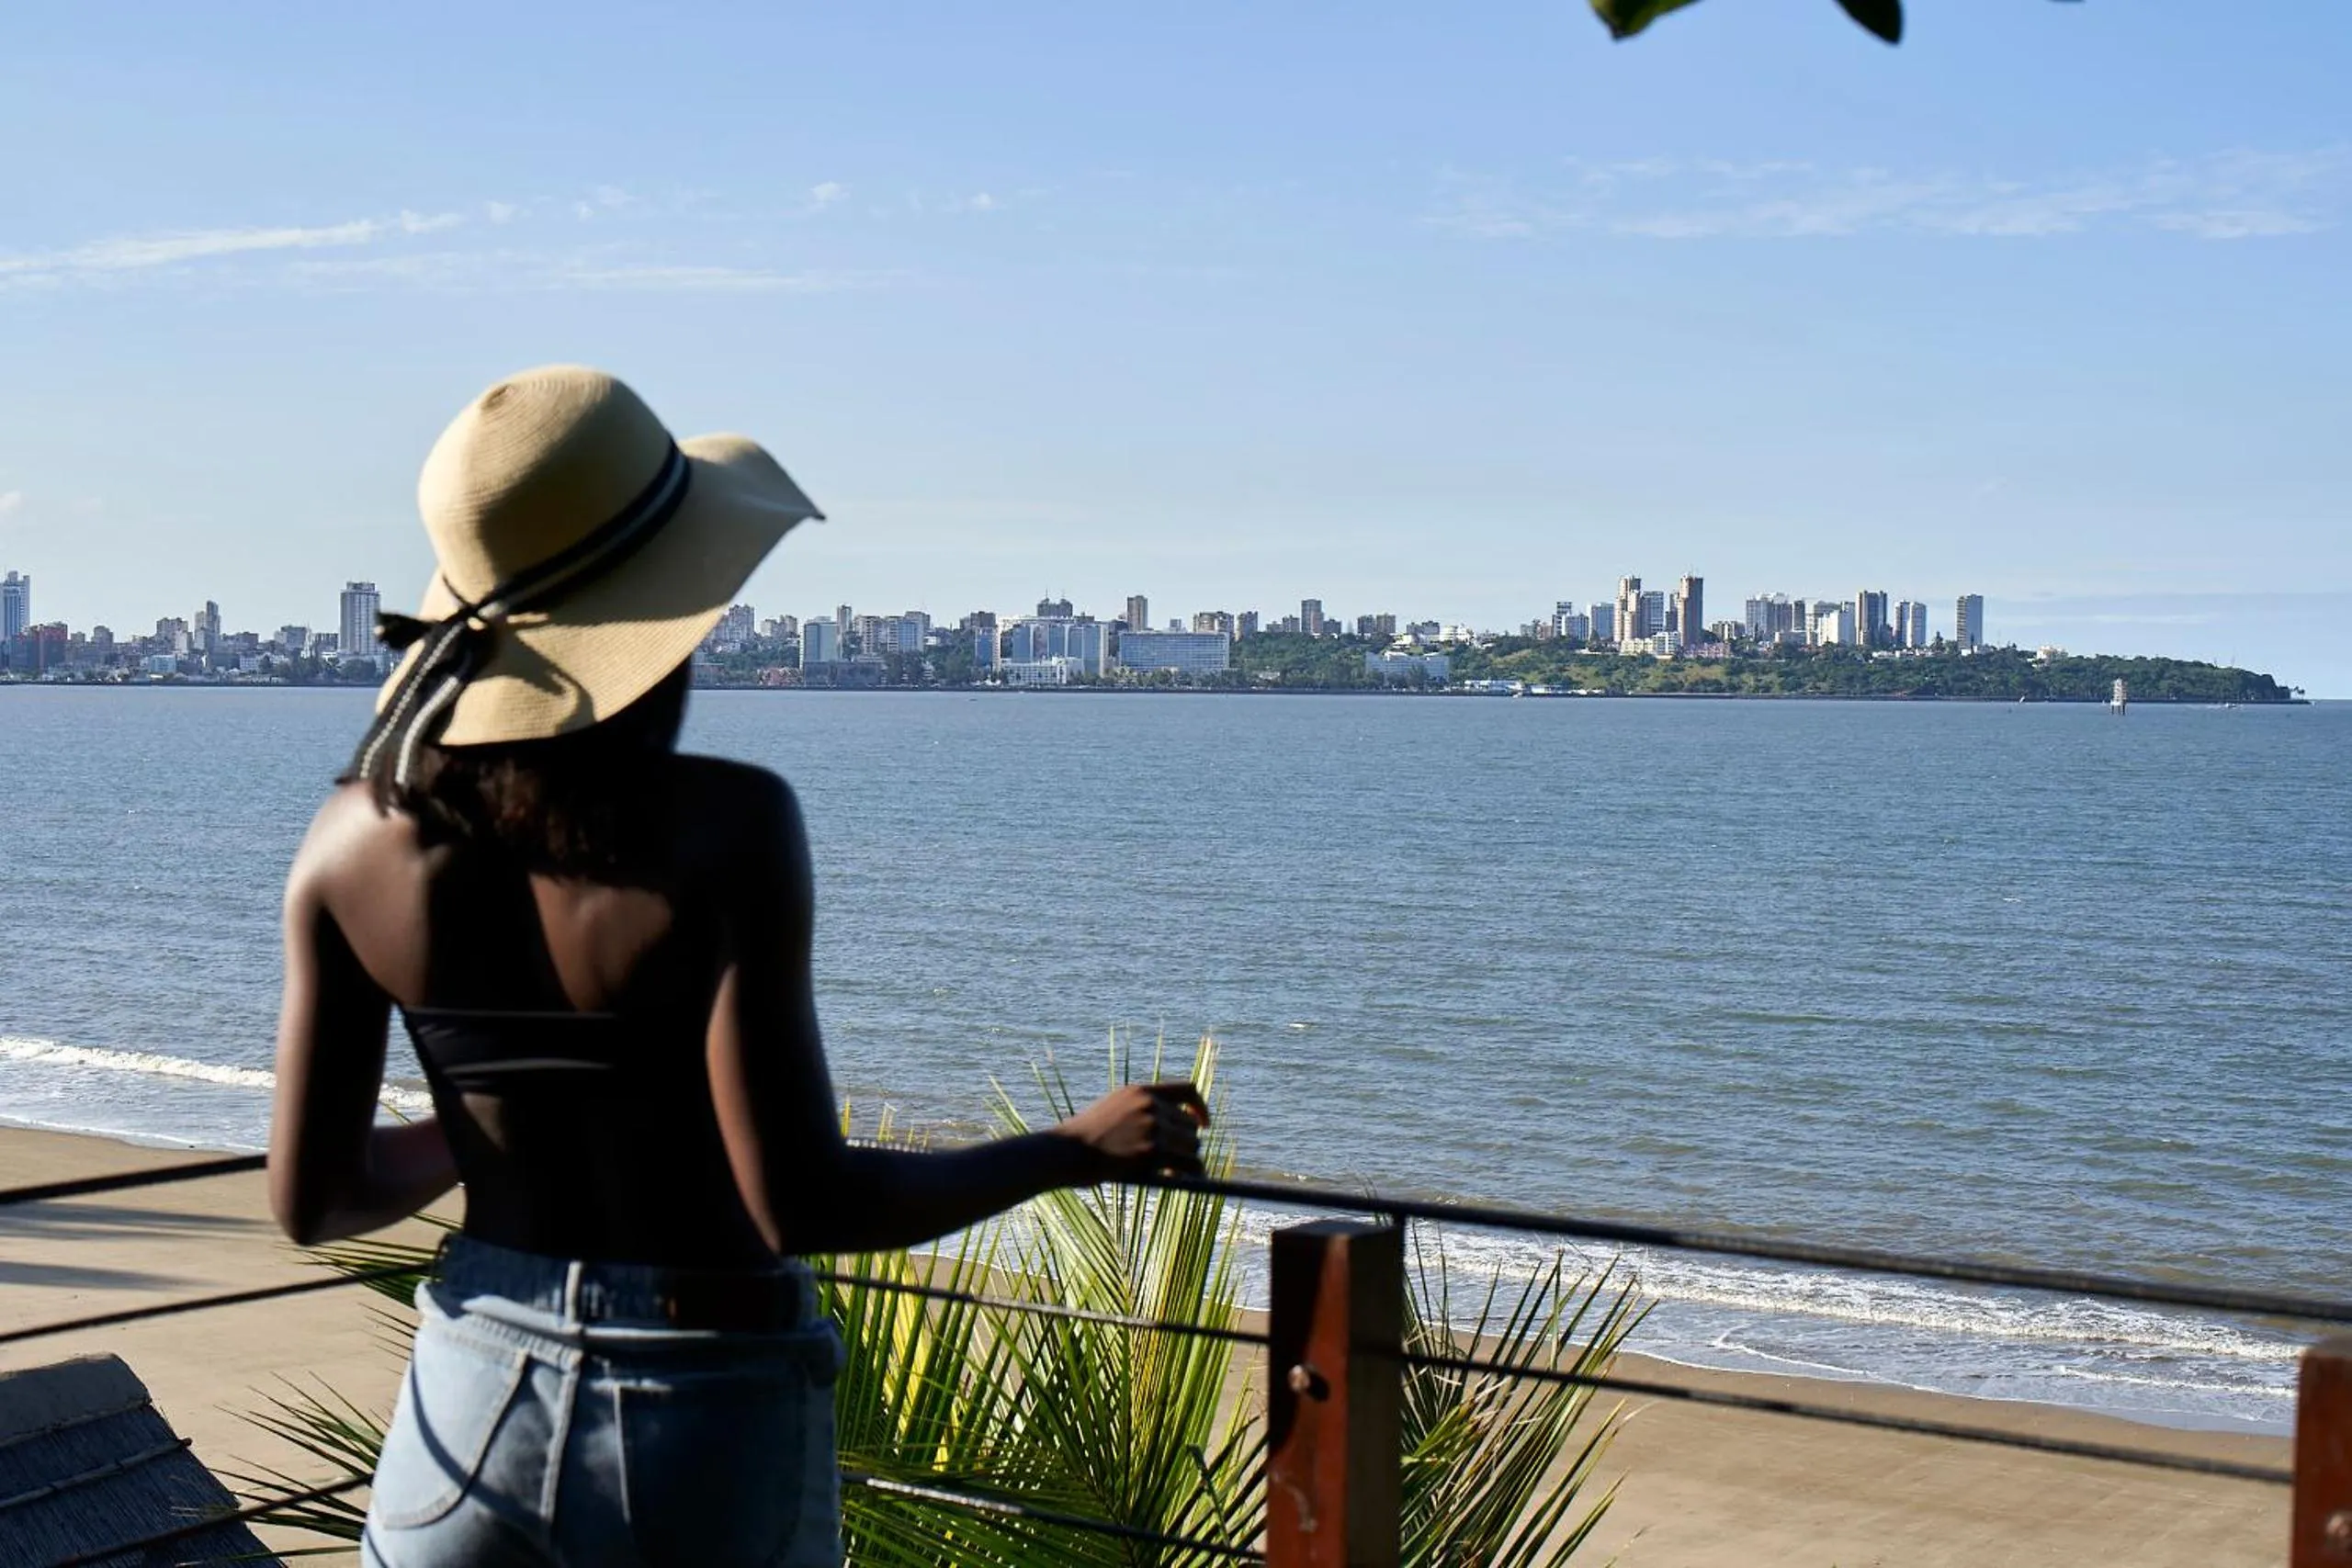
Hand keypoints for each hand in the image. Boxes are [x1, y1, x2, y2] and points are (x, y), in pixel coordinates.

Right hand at [1051, 1081, 1210, 1178]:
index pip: (1187, 1090)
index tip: (1203, 1124)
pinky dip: (1193, 1175)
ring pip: (1192, 1146)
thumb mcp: (1112, 1112)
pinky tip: (1184, 1182)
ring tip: (1173, 1174)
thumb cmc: (1084, 1139)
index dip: (1199, 1108)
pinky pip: (1189, 1164)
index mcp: (1140, 1091)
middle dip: (1186, 1145)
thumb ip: (1140, 1114)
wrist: (1065, 1151)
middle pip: (1190, 1125)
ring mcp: (1152, 1127)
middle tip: (1178, 1164)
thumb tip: (1175, 1133)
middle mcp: (1150, 1105)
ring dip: (1188, 1162)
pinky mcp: (1152, 1152)